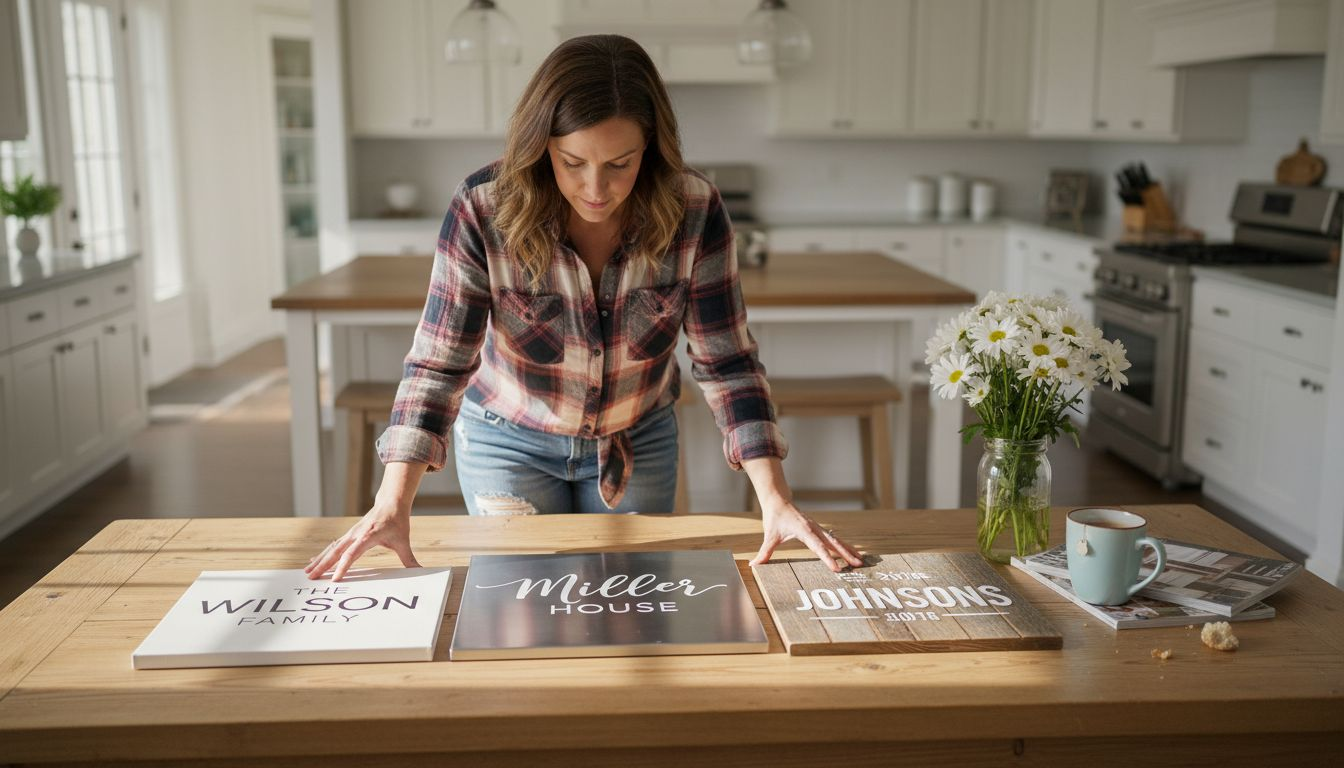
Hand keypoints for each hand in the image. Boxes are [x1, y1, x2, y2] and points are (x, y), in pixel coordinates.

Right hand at [303, 500, 420, 581]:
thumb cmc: (398, 522)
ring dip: (319, 561)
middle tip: (311, 578)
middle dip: (323, 565)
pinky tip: (312, 562)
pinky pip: (333, 546)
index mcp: (369, 536)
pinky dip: (322, 554)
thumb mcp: (404, 541)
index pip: (353, 554)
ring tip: (306, 572)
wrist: (390, 502)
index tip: (335, 579)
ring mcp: (351, 534)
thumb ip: (409, 559)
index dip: (343, 566)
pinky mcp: (349, 534)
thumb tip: (421, 571)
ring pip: (332, 549)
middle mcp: (357, 534)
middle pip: (337, 551)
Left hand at [749, 498, 863, 572]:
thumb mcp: (769, 535)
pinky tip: (851, 552)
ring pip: (836, 540)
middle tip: (859, 565)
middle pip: (833, 543)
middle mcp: (814, 528)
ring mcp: (818, 528)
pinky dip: (843, 545)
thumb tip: (754, 565)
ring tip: (861, 560)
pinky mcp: (818, 529)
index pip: (818, 546)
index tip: (837, 568)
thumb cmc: (774, 518)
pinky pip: (833, 538)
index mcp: (804, 530)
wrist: (779, 500)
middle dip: (846, 554)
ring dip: (848, 549)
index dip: (827, 558)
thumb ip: (764, 552)